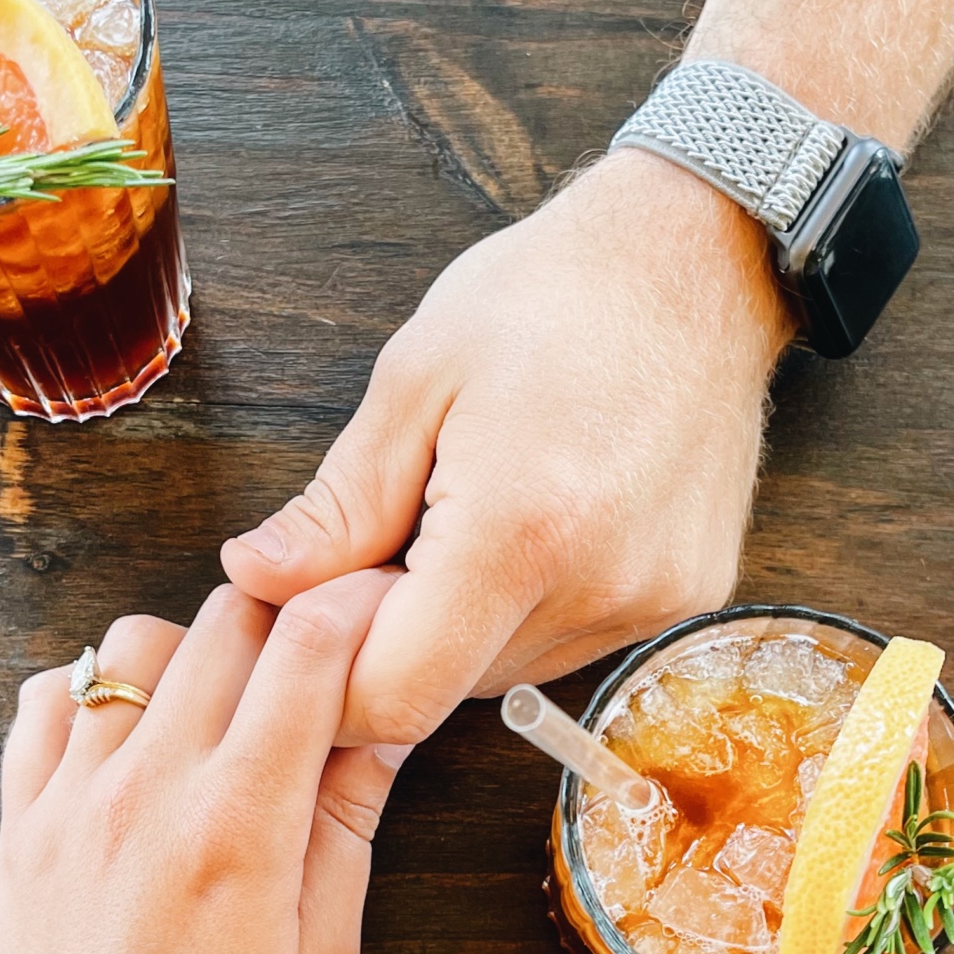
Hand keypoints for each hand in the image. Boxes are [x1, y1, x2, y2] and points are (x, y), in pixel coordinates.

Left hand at [0, 573, 406, 953]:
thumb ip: (345, 828)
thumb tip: (383, 725)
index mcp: (237, 824)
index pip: (306, 647)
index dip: (359, 606)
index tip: (386, 608)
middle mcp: (145, 790)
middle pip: (222, 619)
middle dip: (286, 616)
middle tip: (321, 661)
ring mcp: (69, 803)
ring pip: (130, 644)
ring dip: (191, 651)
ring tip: (227, 712)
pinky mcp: (19, 830)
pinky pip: (45, 704)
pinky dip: (93, 694)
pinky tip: (135, 744)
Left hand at [221, 150, 793, 743]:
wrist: (697, 258)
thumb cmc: (552, 296)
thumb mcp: (415, 379)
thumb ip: (338, 505)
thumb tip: (256, 580)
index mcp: (519, 531)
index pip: (395, 695)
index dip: (327, 678)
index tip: (300, 618)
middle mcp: (599, 588)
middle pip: (446, 691)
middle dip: (386, 639)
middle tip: (376, 541)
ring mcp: (653, 602)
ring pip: (505, 675)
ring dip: (455, 627)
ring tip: (457, 516)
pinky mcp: (687, 599)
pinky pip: (569, 644)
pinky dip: (523, 609)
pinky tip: (527, 524)